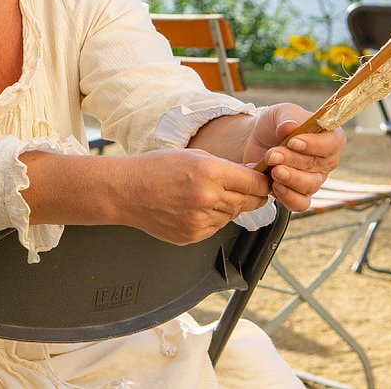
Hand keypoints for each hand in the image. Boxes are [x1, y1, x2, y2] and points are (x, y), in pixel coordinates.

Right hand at [116, 148, 272, 244]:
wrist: (125, 191)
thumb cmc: (155, 168)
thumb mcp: (194, 155)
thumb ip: (227, 167)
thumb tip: (255, 175)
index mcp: (211, 173)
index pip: (256, 184)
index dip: (264, 182)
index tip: (265, 181)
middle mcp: (208, 198)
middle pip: (249, 202)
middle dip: (249, 194)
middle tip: (241, 187)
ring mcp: (200, 221)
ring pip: (233, 216)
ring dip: (228, 206)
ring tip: (205, 194)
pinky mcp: (193, 235)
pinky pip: (216, 227)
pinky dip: (212, 217)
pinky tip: (193, 206)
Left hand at [244, 103, 345, 212]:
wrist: (256, 141)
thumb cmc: (276, 125)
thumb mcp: (280, 113)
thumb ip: (287, 117)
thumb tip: (289, 127)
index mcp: (329, 137)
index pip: (333, 143)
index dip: (315, 144)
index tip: (293, 142)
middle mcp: (326, 161)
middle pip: (317, 165)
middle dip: (292, 160)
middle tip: (272, 154)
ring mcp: (314, 179)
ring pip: (309, 185)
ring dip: (289, 178)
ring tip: (273, 170)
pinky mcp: (299, 194)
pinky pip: (301, 203)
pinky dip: (288, 197)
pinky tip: (275, 186)